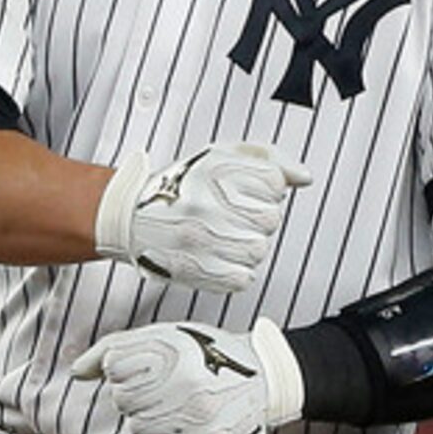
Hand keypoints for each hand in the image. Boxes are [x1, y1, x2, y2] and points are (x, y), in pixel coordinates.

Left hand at [71, 319, 305, 433]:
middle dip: (136, 397)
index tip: (148, 369)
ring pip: (137, 430)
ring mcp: (197, 416)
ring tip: (175, 407)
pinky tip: (181, 426)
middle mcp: (185, 383)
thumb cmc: (205, 354)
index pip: (114, 370)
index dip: (125, 371)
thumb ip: (113, 350)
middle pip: (123, 401)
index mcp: (173, 350)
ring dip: (149, 422)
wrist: (263, 377)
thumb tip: (76, 372)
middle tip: (164, 390)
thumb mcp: (162, 337)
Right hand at [93, 143, 313, 288]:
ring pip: (259, 250)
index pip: (274, 183)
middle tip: (226, 215)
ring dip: (244, 246)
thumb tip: (304, 178)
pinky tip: (214, 255)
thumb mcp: (220, 156)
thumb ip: (269, 159)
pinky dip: (233, 270)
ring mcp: (200, 238)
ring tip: (219, 236)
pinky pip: (243, 278)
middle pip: (270, 219)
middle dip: (254, 218)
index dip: (261, 189)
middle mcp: (206, 202)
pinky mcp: (196, 270)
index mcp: (214, 169)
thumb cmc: (180, 185)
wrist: (128, 216)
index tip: (238, 191)